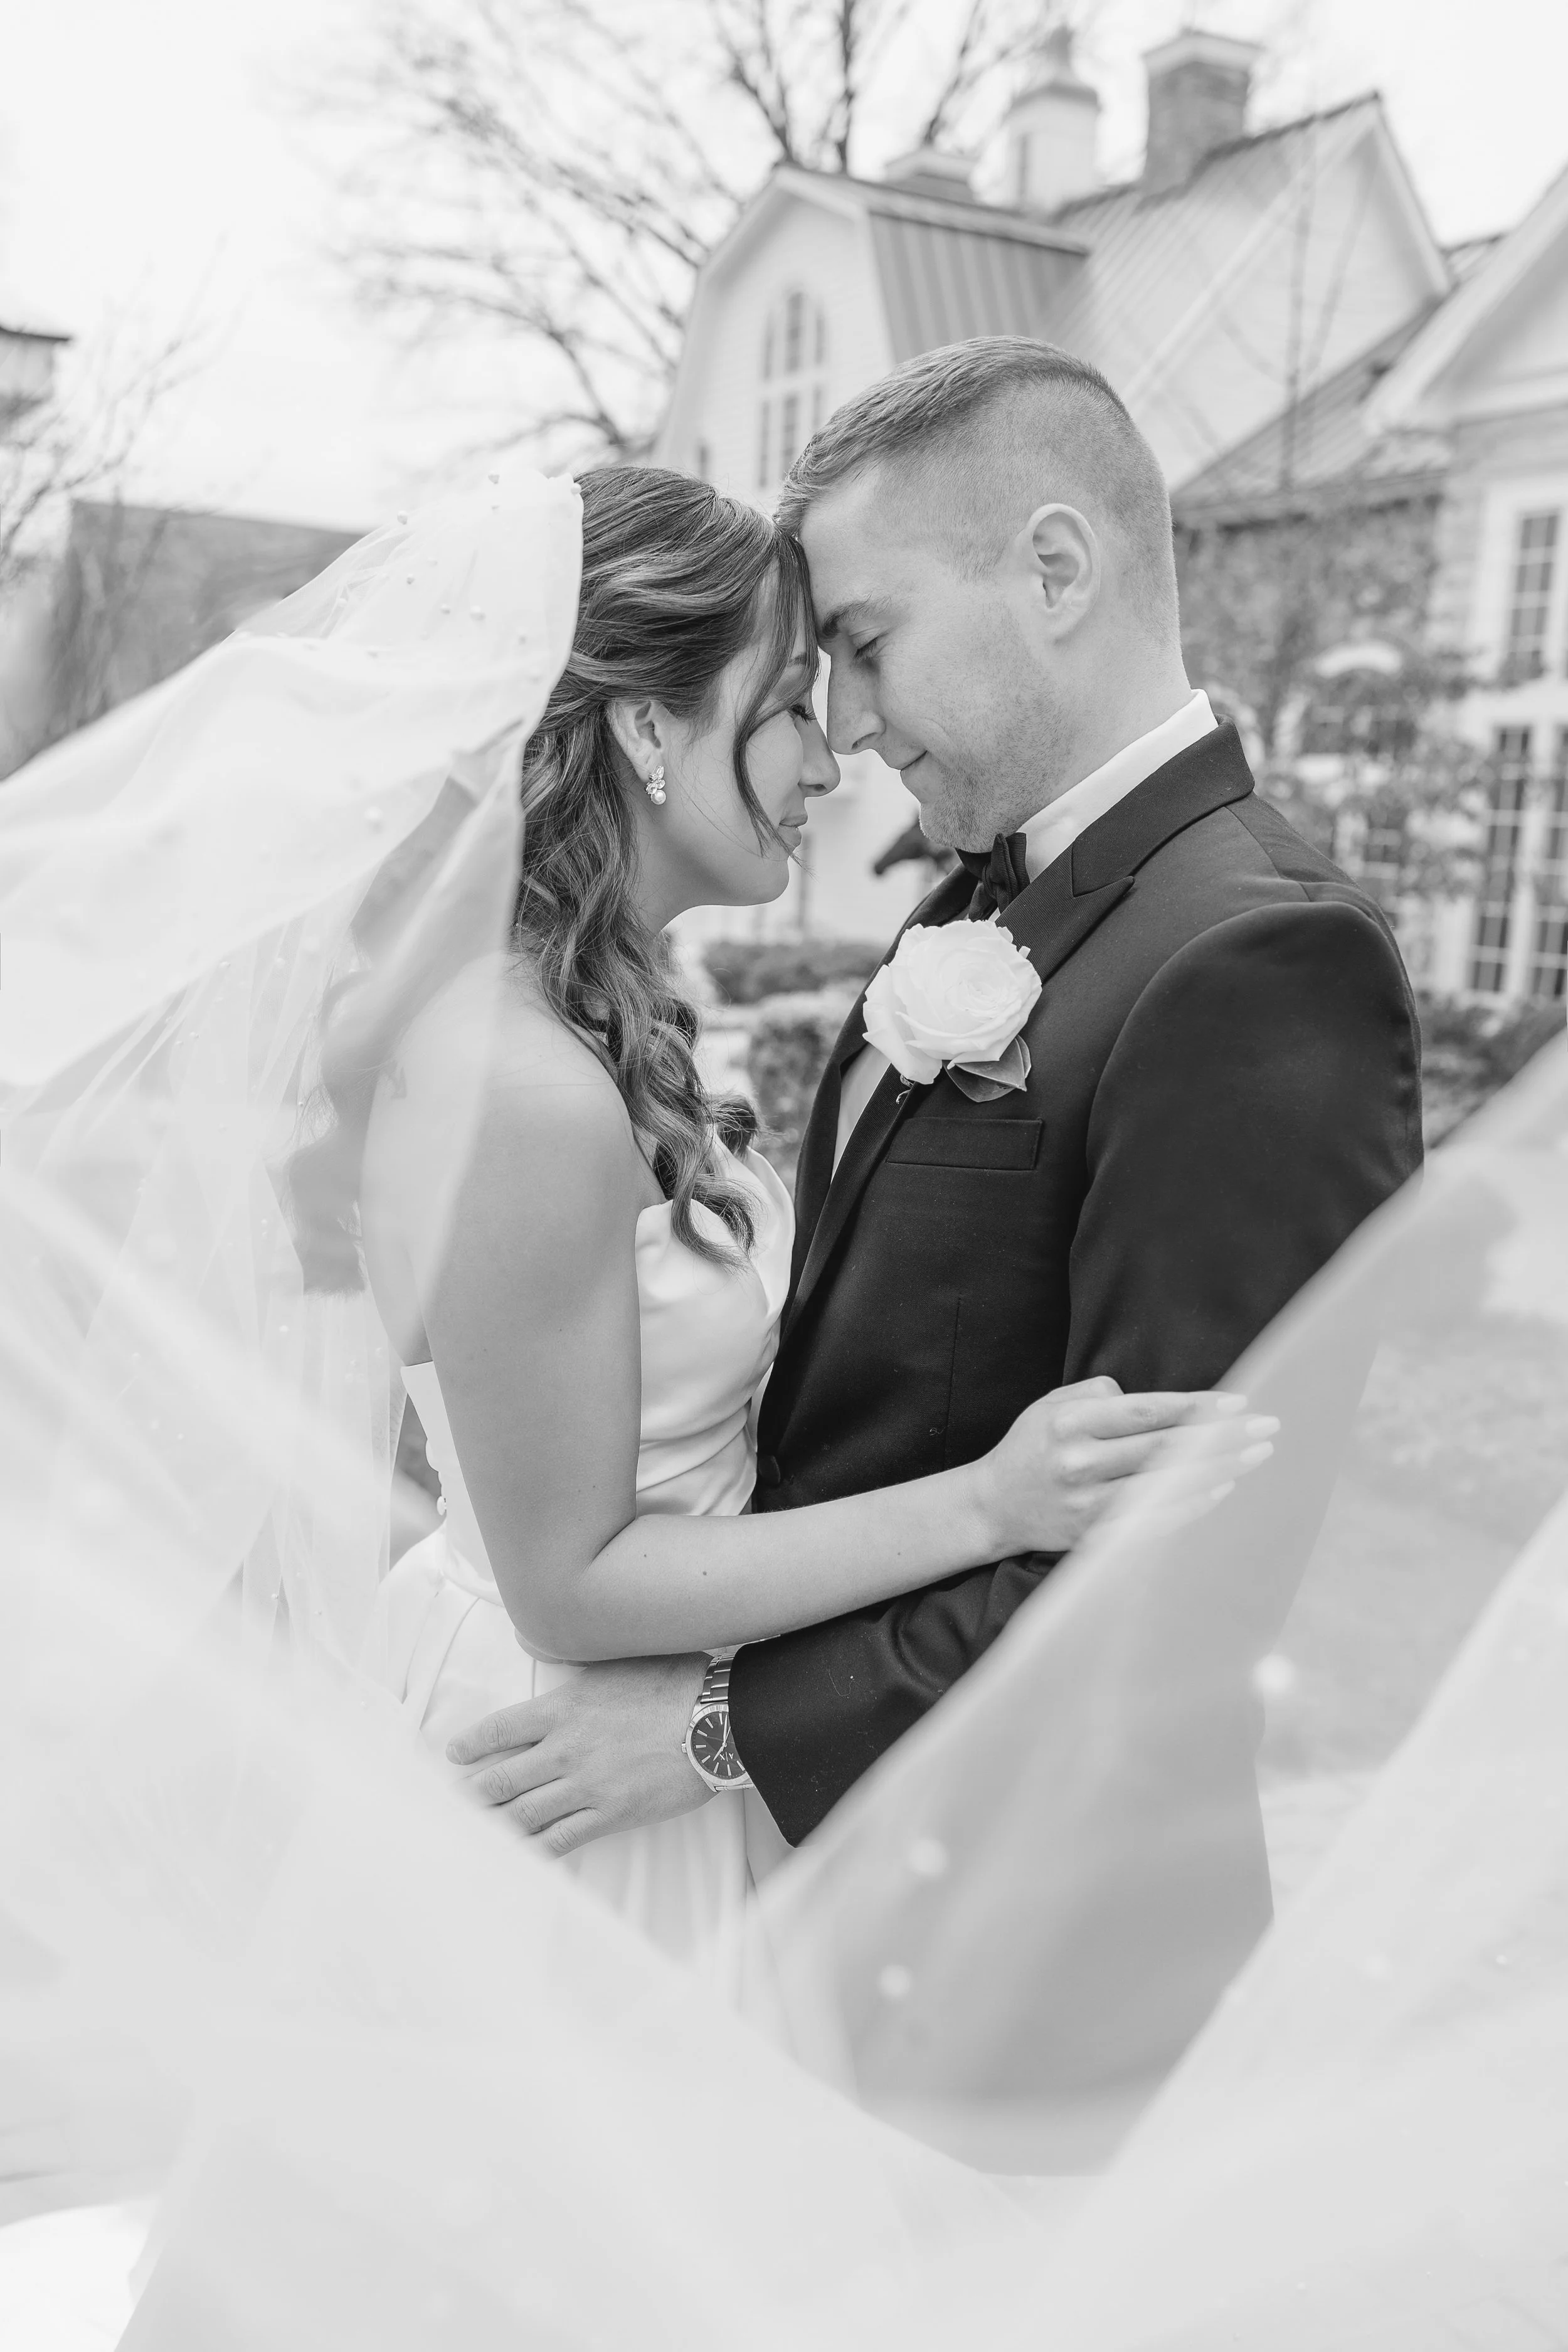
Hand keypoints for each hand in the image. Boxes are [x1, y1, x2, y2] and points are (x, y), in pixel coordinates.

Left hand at [444, 1653, 710, 1855]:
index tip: (453, 1754)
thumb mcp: (617, 1662)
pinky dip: (534, 1851)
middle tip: (450, 1804)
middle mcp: (564, 1749)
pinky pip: (560, 1840)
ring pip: (523, 1813)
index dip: (471, 1744)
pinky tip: (519, 1856)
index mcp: (562, 1708)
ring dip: (493, 1824)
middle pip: (501, 1779)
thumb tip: (547, 1656)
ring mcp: (585, 1786)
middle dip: (471, 1793)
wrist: (713, 1722)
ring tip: (472, 1833)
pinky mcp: (609, 1815)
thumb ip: (578, 1669)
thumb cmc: (674, 1684)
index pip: (500, 1729)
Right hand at [980, 1377, 1276, 1553]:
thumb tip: (1154, 1404)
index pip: (1147, 1412)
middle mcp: (1079, 1463)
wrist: (993, 1506)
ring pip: (1166, 1486)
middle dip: (1222, 1436)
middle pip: (1165, 1449)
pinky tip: (1222, 1488)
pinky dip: (1192, 1504)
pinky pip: (1155, 1520)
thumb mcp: (1053, 1404)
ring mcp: (1087, 1504)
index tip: (1238, 1401)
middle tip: (1265, 1426)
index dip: (1197, 1407)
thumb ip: (1101, 1395)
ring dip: (1218, 1469)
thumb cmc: (1032, 1446)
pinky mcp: (1094, 1535)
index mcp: (1071, 1423)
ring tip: (1255, 1455)